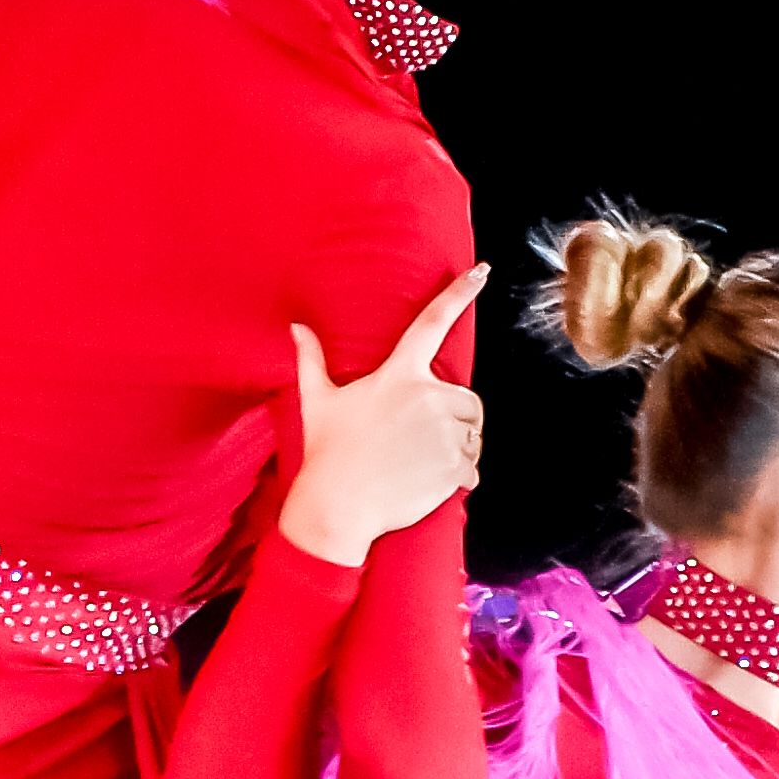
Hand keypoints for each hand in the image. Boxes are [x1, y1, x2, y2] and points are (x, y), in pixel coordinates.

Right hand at [277, 264, 487, 563]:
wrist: (337, 507)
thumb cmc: (327, 452)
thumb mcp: (317, 401)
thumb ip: (312, 360)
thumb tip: (296, 328)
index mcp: (399, 375)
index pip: (432, 323)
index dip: (459, 293)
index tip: (481, 271)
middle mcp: (427, 397)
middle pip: (466, 398)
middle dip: (453, 418)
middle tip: (419, 441)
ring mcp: (444, 432)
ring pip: (472, 433)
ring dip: (457, 447)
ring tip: (419, 462)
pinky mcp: (455, 465)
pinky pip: (473, 466)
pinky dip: (460, 476)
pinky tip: (429, 482)